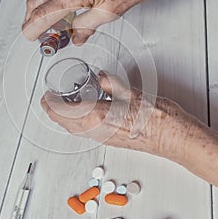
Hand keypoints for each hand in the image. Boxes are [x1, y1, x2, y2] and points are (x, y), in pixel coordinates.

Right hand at [23, 0, 171, 44]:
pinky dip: (48, 1)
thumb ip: (86, 27)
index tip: (30, 38)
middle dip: (31, 21)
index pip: (42, 14)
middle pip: (34, 2)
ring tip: (49, 27)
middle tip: (40, 36)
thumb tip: (75, 37)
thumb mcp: (108, 14)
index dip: (32, 28)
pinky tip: (58, 12)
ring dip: (38, 11)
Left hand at [40, 71, 192, 160]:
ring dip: (63, 120)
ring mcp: (103, 138)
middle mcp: (97, 130)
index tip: (45, 96)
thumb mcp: (131, 92)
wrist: (172, 138)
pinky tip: (82, 116)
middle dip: (52, 113)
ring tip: (62, 107)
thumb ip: (111, 83)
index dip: (50, 104)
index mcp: (98, 116)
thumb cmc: (156, 119)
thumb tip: (101, 77)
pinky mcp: (110, 141)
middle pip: (64, 123)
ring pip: (73, 131)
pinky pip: (85, 134)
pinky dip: (76, 125)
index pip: (64, 111)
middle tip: (48, 101)